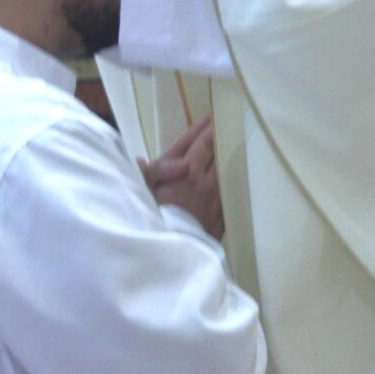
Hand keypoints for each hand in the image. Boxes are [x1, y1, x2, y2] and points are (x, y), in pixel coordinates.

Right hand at [139, 116, 224, 239]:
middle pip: (218, 154)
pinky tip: (234, 179)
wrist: (173, 256)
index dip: (207, 130)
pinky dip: (232, 182)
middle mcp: (206, 182)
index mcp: (188, 171)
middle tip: (230, 124)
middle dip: (221, 139)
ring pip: (227, 172)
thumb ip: (148, 172)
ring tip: (235, 148)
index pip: (201, 144)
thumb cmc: (155, 220)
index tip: (214, 118)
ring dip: (229, 159)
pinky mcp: (222, 217)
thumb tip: (140, 160)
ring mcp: (217, 200)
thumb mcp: (144, 192)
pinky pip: (230, 193)